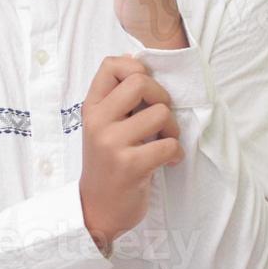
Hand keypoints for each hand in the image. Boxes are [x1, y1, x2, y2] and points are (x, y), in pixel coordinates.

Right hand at [78, 54, 183, 254]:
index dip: (136, 68)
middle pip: (140, 81)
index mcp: (92, 108)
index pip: (111, 65)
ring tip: (165, 143)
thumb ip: (116, 98)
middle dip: (161, 97)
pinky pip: (169, 144)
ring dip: (172, 129)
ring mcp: (112, 143)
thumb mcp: (102, 127)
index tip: (145, 91)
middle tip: (160, 119)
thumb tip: (135, 59)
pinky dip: (175, 153)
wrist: (97, 210)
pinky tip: (168, 161)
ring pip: (160, 113)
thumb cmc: (107, 165)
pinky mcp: (130, 165)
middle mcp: (98, 121)